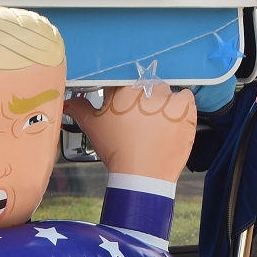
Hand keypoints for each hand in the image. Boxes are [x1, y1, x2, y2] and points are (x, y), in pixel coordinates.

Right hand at [63, 86, 196, 183]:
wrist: (141, 175)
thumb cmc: (118, 152)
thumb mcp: (93, 128)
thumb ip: (79, 109)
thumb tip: (70, 102)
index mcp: (122, 89)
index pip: (122, 81)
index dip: (123, 95)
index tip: (124, 106)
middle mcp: (145, 89)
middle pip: (145, 86)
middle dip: (142, 100)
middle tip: (139, 121)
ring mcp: (166, 99)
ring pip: (165, 92)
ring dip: (162, 103)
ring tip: (156, 124)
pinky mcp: (184, 109)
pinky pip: (185, 97)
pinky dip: (181, 106)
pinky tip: (172, 120)